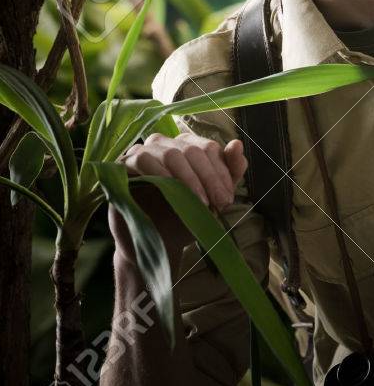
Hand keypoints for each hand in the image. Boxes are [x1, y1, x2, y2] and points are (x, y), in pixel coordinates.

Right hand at [110, 132, 247, 259]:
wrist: (158, 242)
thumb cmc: (187, 215)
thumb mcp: (215, 194)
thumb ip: (231, 170)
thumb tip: (238, 143)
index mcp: (189, 146)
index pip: (208, 147)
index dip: (221, 171)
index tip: (228, 197)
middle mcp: (166, 144)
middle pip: (192, 149)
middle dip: (209, 177)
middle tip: (220, 203)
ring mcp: (143, 152)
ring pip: (170, 152)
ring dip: (189, 178)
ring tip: (201, 202)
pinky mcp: (124, 165)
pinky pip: (143, 159)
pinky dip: (161, 172)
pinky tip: (172, 189)